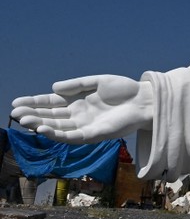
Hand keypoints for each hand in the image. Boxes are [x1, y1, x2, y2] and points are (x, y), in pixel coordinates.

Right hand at [11, 74, 153, 143]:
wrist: (145, 99)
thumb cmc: (123, 89)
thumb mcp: (96, 82)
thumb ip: (75, 85)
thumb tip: (53, 88)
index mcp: (77, 101)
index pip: (50, 103)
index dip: (34, 103)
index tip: (16, 102)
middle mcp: (78, 115)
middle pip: (50, 116)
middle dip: (32, 114)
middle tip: (15, 113)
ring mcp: (84, 125)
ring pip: (57, 127)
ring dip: (40, 125)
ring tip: (24, 120)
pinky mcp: (93, 135)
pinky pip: (71, 136)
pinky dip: (57, 134)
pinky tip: (44, 129)